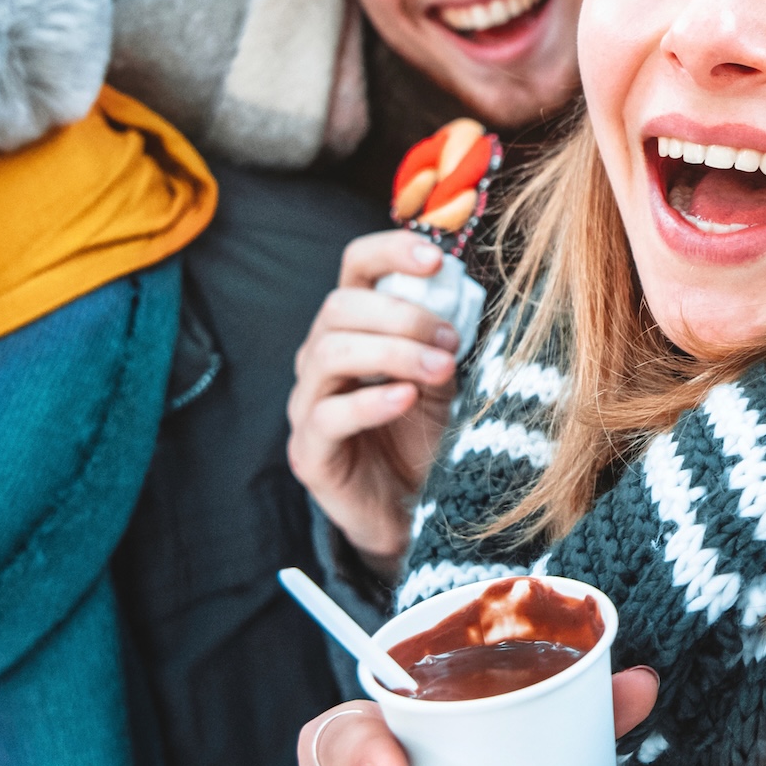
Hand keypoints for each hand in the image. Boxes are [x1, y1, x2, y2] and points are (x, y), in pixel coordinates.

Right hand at [287, 231, 461, 575]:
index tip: (435, 259)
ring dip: (393, 353)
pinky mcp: (309, 452)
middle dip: (401, 316)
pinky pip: (328, 415)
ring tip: (441, 369)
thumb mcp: (442, 378)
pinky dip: (371, 402)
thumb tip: (457, 291)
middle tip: (450, 342)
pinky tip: (407, 399)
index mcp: (352, 328)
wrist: (414, 513)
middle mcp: (320, 359)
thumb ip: (441, 337)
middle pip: (339, 308)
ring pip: (330, 353)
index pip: (355, 269)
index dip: (389, 252)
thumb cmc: (424, 438)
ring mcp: (308, 405)